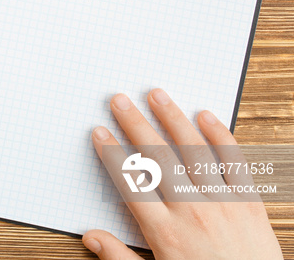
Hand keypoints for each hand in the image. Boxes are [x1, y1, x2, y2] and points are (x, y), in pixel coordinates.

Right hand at [83, 89, 282, 258]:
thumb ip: (119, 258)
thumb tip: (91, 237)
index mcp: (165, 233)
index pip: (131, 183)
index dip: (112, 154)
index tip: (100, 133)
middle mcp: (191, 211)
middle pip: (156, 158)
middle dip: (135, 125)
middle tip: (120, 101)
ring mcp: (222, 204)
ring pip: (192, 151)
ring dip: (172, 120)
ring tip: (158, 96)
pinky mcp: (249, 203)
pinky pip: (234, 162)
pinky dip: (221, 136)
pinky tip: (206, 116)